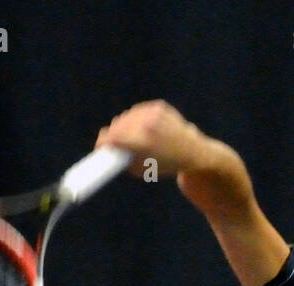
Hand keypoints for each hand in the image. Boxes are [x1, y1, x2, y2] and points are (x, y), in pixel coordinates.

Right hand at [94, 100, 211, 178]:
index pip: (112, 137)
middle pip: (116, 125)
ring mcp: (153, 113)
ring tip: (128, 136)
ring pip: (125, 117)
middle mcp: (147, 125)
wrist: (194, 152)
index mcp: (142, 143)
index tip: (100, 147)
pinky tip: (140, 127)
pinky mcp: (158, 106)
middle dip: (113, 135)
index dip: (102, 142)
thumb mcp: (141, 170)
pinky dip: (135, 119)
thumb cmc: (165, 165)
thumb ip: (122, 159)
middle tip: (113, 143)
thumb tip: (108, 148)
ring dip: (123, 126)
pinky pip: (136, 111)